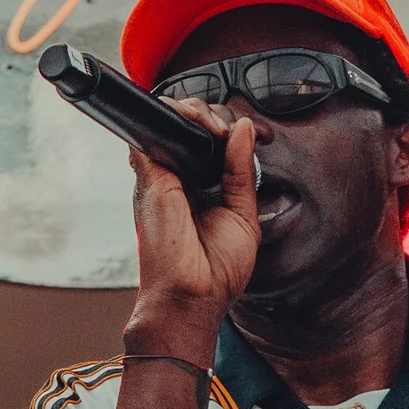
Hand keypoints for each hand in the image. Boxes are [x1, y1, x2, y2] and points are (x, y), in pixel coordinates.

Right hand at [127, 100, 258, 347]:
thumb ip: (241, 171)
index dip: (231, 130)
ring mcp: (160, 175)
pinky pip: (156, 129)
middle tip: (237, 131)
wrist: (193, 296)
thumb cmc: (216, 271)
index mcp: (198, 190)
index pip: (210, 143)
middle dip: (216, 117)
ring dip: (199, 112)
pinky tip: (202, 127)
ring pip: (173, 120)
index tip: (259, 135)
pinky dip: (178, 116)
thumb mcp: (243, 214)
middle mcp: (176, 179)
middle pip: (191, 126)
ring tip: (220, 129)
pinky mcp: (149, 175)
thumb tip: (244, 128)